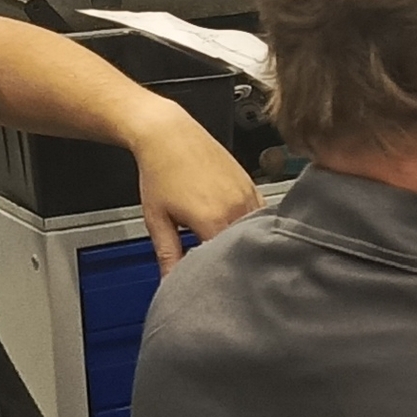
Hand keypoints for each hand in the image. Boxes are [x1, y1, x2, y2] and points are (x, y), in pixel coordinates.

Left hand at [128, 100, 260, 273]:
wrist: (168, 132)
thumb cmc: (160, 169)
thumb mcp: (156, 218)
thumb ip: (168, 254)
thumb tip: (171, 283)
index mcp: (213, 219)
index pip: (225, 262)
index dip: (218, 275)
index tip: (211, 284)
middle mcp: (236, 207)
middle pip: (244, 250)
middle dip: (233, 262)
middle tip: (222, 272)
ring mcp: (247, 195)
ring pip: (255, 234)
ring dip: (245, 245)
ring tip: (231, 252)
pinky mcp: (252, 186)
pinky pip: (260, 216)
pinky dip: (252, 228)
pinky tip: (240, 232)